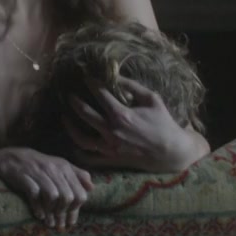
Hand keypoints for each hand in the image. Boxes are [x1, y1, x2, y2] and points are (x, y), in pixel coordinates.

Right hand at [0, 147, 91, 228]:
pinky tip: (39, 215)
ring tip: (49, 222)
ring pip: (53, 196)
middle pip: (67, 197)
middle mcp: (53, 169)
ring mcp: (38, 172)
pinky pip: (35, 194)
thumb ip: (77, 175)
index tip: (70, 219)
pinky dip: (37, 207)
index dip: (76, 210)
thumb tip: (92, 187)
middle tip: (58, 223)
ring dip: (51, 212)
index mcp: (64, 167)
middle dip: (63, 214)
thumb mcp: (60, 166)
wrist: (12, 158)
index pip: (79, 193)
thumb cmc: (39, 166)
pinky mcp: (24, 177)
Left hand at [65, 74, 202, 172]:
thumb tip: (116, 75)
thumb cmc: (163, 122)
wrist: (171, 151)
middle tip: (69, 95)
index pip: (100, 95)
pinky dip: (79, 151)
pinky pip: (89, 157)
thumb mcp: (152, 99)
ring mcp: (110, 147)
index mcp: (122, 115)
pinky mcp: (111, 159)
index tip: (86, 78)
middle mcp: (112, 131)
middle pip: (86, 114)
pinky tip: (72, 142)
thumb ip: (133, 86)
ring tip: (64, 117)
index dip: (92, 84)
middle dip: (75, 102)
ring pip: (81, 138)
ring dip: (70, 127)